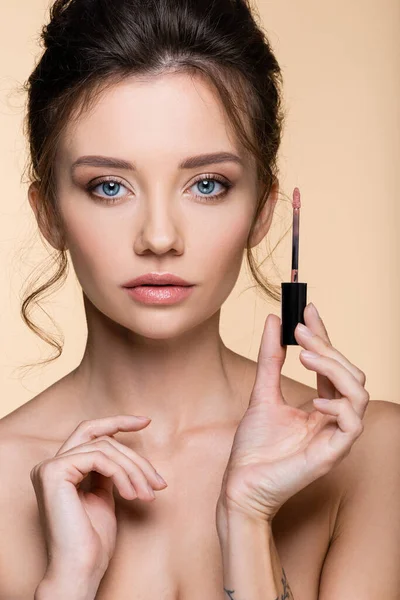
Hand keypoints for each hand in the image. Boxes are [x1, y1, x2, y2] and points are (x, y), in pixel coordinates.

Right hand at [30, 415, 167, 580]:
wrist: (81, 568)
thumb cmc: (94, 540)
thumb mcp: (104, 495)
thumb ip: (108, 471)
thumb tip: (126, 452)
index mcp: (61, 469)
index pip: (91, 432)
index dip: (118, 422)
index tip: (145, 421)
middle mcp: (50, 465)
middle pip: (100, 437)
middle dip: (134, 453)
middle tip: (158, 480)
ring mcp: (49, 467)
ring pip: (105, 448)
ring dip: (134, 470)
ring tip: (148, 494)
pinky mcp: (53, 472)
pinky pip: (99, 459)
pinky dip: (122, 474)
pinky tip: (132, 495)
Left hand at [217, 303, 369, 522]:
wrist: (241, 483)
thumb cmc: (254, 447)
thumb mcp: (262, 392)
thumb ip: (270, 359)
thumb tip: (273, 320)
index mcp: (321, 406)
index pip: (332, 364)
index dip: (324, 335)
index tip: (308, 310)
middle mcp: (333, 418)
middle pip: (351, 373)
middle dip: (328, 346)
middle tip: (300, 331)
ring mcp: (335, 436)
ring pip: (359, 392)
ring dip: (334, 367)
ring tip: (305, 356)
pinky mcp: (333, 453)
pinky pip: (353, 423)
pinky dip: (339, 405)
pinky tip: (316, 401)